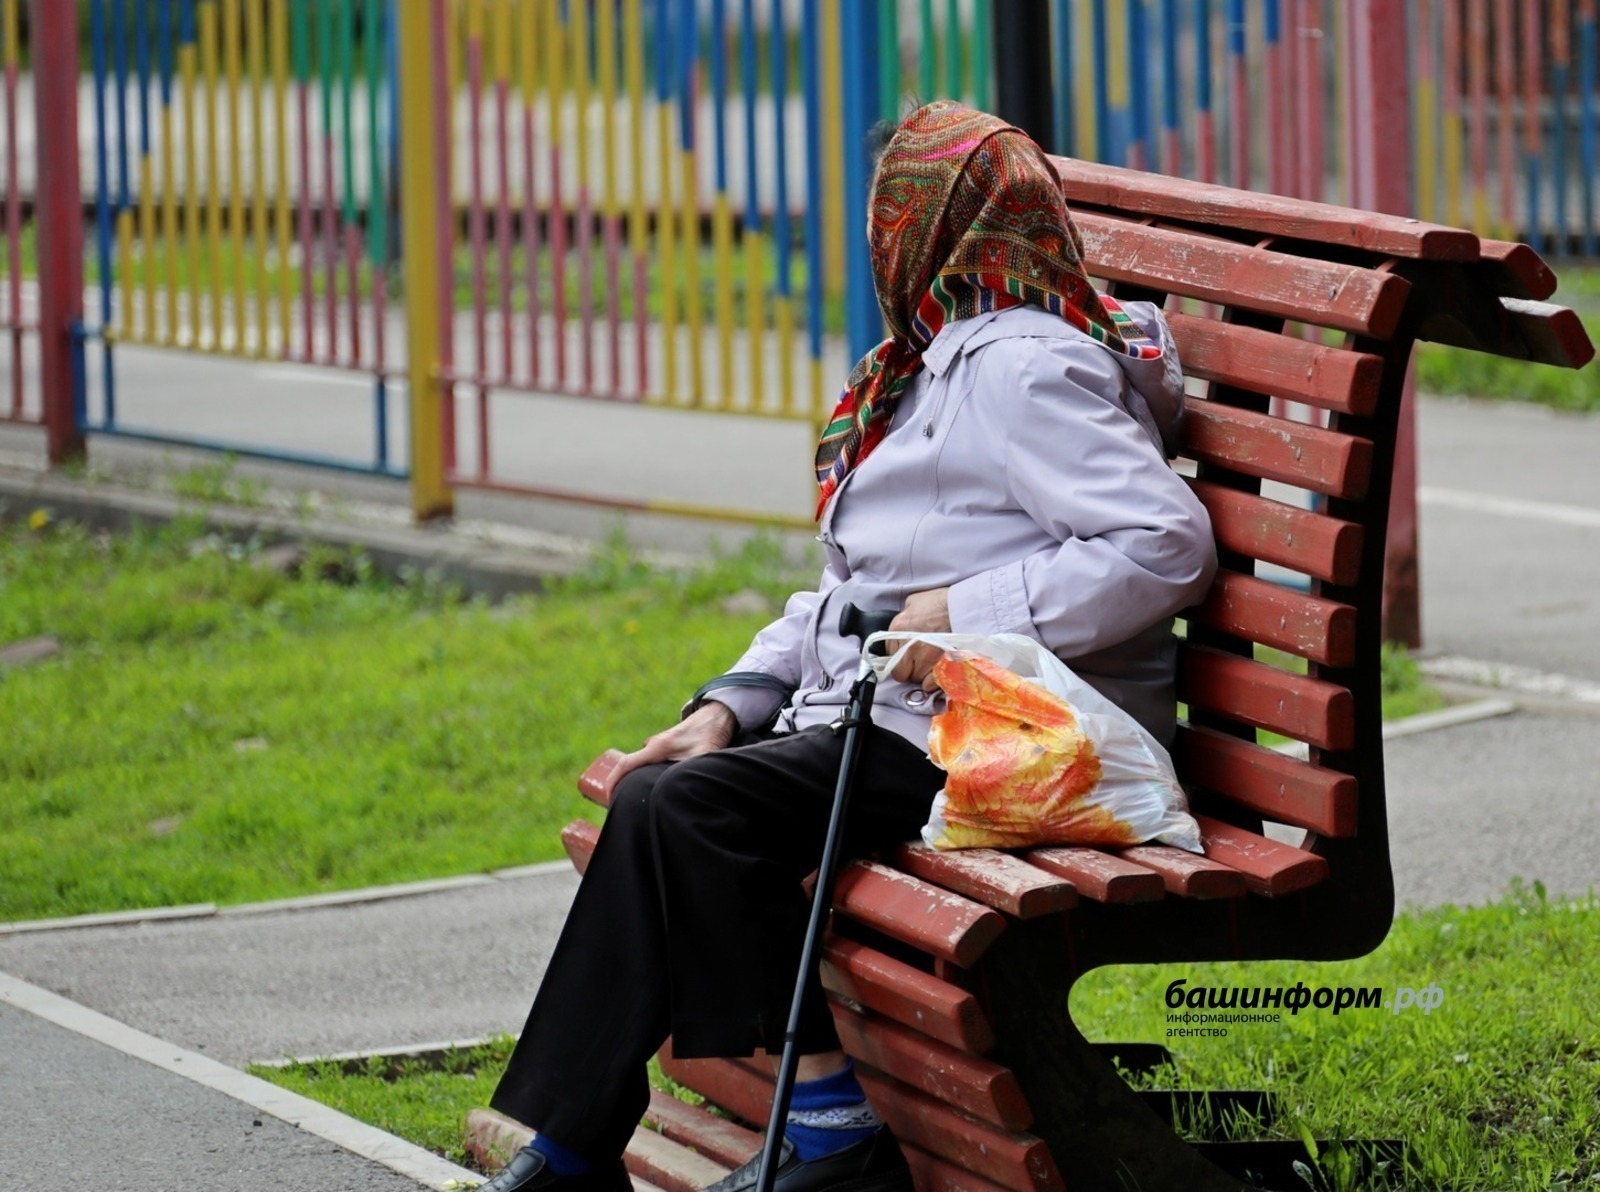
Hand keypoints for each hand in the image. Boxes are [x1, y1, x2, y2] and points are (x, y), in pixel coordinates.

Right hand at [601, 702, 737, 796]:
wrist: (719, 715)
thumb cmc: (710, 734)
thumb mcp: (704, 756)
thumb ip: (694, 772)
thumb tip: (691, 794)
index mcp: (657, 748)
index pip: (626, 764)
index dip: (613, 782)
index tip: (608, 798)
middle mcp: (655, 745)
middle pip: (630, 766)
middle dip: (621, 784)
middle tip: (621, 805)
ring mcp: (660, 744)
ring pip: (641, 763)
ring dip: (635, 778)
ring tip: (638, 798)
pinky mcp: (668, 745)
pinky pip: (651, 760)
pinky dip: (647, 772)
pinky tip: (657, 785)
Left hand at [887, 587, 951, 690]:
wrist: (967, 606)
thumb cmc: (942, 602)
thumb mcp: (914, 602)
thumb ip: (905, 617)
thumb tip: (903, 627)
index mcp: (899, 629)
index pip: (888, 655)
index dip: (898, 656)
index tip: (907, 654)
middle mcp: (909, 647)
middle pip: (900, 673)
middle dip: (909, 669)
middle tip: (919, 662)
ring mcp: (926, 659)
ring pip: (917, 679)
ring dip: (923, 674)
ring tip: (933, 663)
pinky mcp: (941, 667)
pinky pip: (930, 684)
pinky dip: (934, 682)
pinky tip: (939, 672)